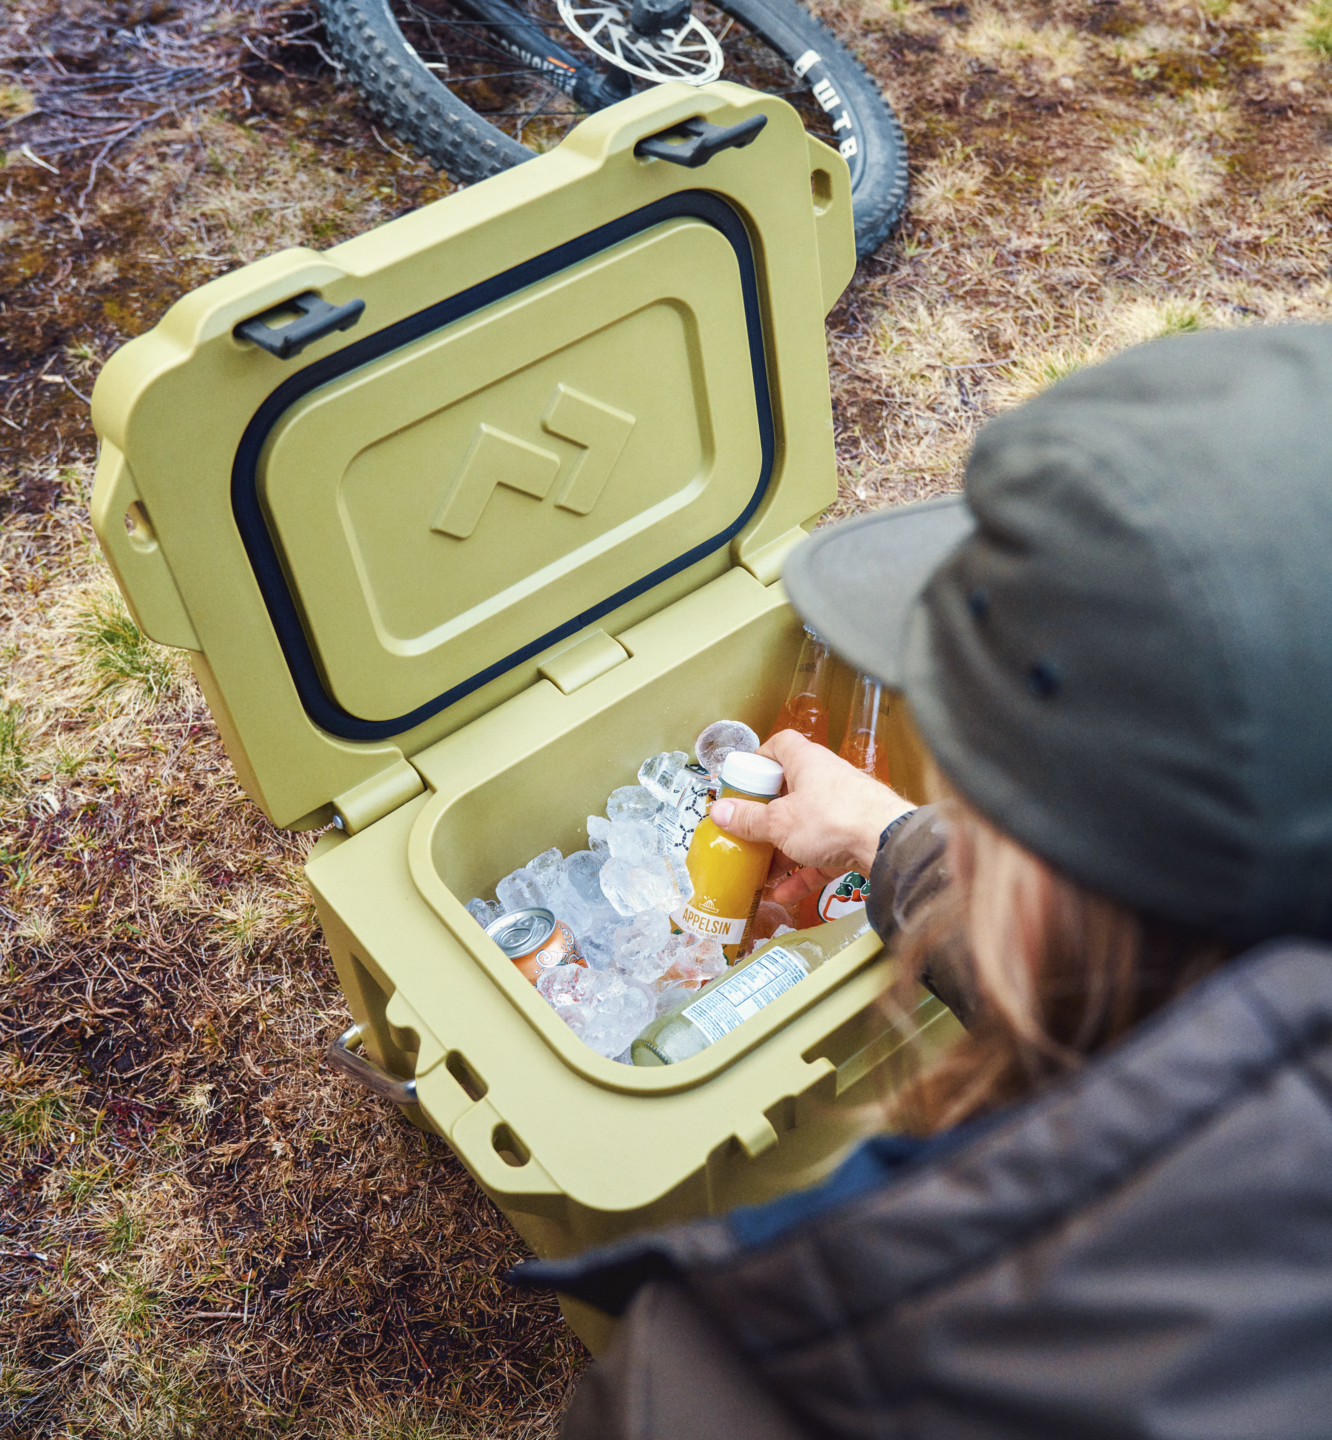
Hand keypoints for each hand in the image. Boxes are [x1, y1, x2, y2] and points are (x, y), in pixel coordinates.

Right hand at [709, 731, 914, 895]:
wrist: (888, 845)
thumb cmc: (832, 819)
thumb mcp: (779, 821)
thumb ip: (748, 819)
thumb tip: (718, 812)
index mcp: (807, 763)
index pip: (781, 746)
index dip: (760, 759)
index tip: (743, 779)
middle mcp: (827, 781)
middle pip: (790, 792)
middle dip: (767, 816)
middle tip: (747, 831)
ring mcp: (843, 810)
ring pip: (805, 827)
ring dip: (782, 850)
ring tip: (760, 871)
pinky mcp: (854, 838)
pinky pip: (822, 854)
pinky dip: (803, 872)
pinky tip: (783, 894)